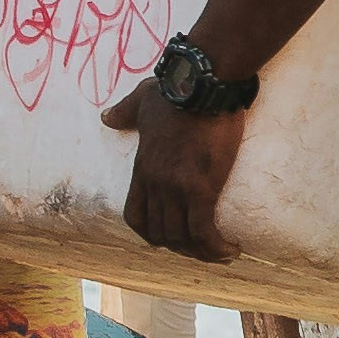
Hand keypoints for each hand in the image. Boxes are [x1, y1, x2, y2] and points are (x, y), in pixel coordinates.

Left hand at [125, 97, 245, 264]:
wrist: (202, 85)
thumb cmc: (177, 90)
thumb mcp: (143, 100)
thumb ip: (125, 111)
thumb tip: (106, 117)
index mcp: (142, 168)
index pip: (136, 217)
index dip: (152, 234)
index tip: (172, 237)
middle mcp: (156, 184)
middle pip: (160, 233)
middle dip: (182, 247)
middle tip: (205, 245)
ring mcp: (176, 188)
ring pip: (181, 238)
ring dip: (202, 252)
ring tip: (223, 251)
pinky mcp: (201, 187)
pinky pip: (203, 232)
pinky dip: (216, 247)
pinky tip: (231, 248)